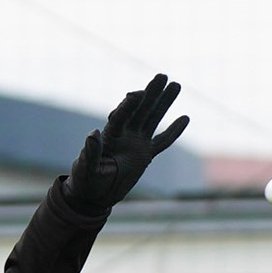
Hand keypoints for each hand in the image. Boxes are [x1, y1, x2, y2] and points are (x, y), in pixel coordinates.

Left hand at [62, 73, 189, 214]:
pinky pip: (163, 141)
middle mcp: (124, 134)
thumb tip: (93, 132)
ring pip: (153, 119)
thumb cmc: (86, 181)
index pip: (121, 116)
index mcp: (110, 136)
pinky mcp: (146, 154)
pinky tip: (185, 117)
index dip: (129, 105)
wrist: (94, 196)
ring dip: (164, 103)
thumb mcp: (86, 169)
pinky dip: (174, 131)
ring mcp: (136, 143)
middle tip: (162, 76)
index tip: (138, 93)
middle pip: (140, 110)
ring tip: (176, 84)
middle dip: (151, 93)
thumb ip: (91, 152)